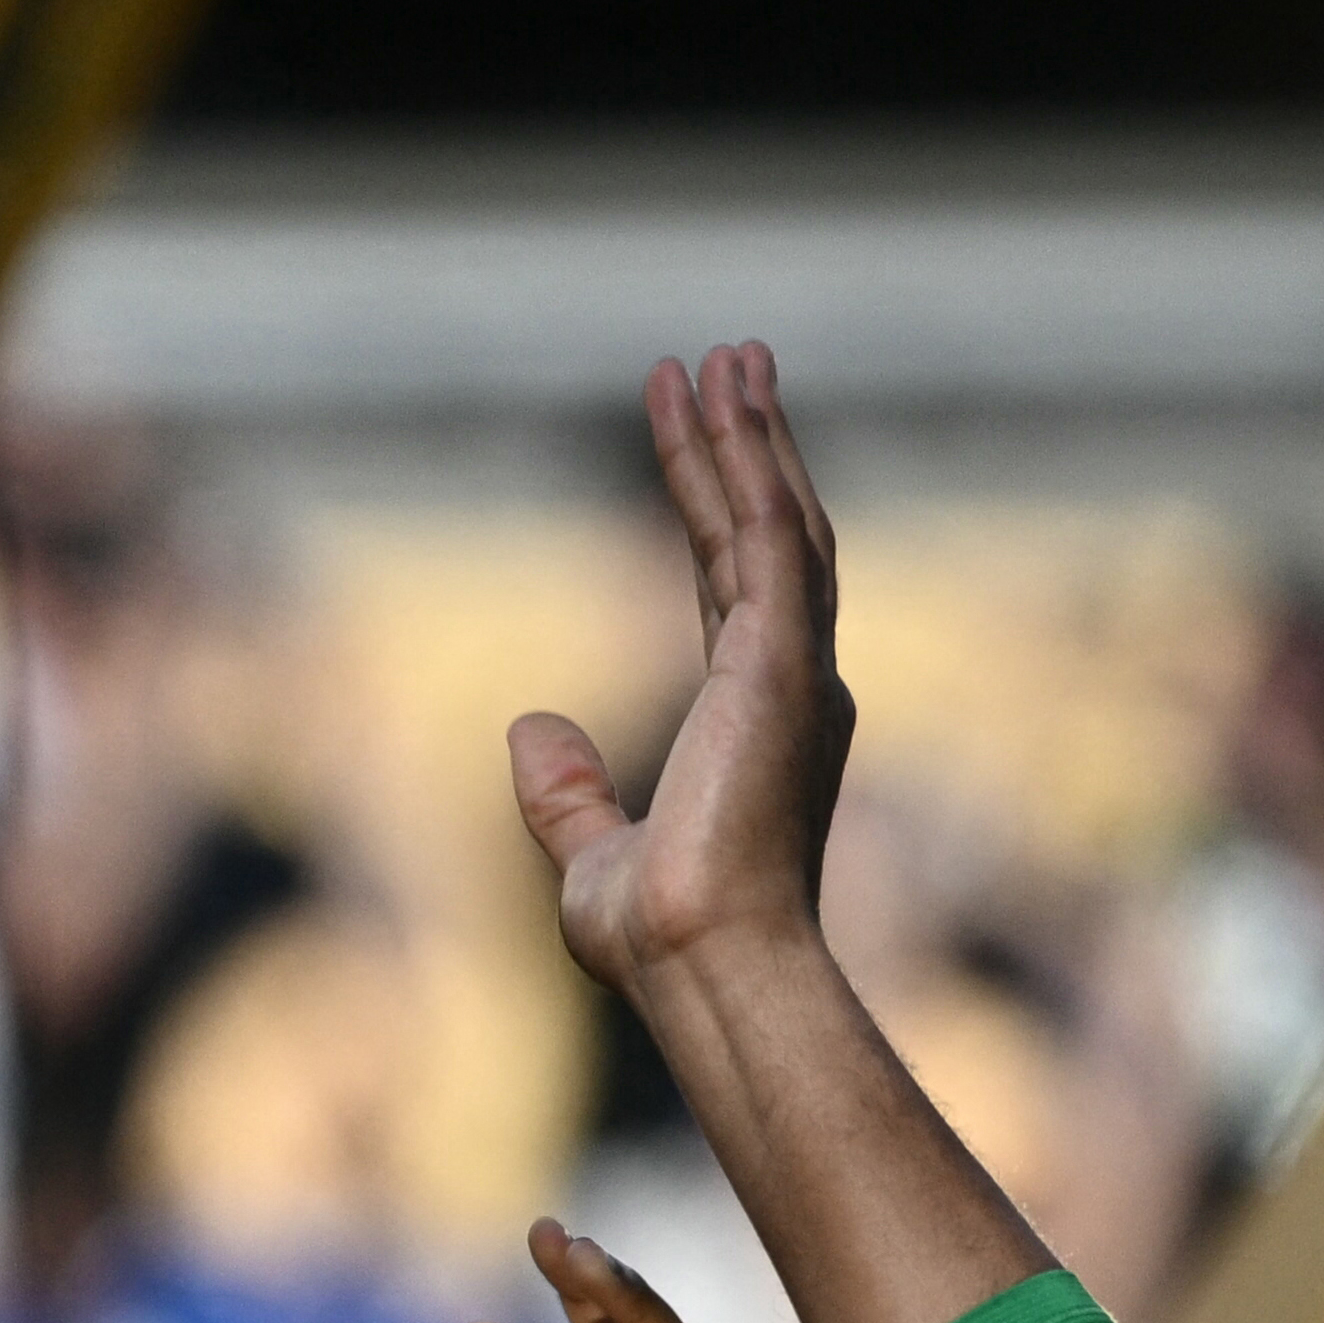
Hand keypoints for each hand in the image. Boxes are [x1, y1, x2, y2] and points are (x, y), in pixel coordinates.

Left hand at [509, 344, 851, 997]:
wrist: (701, 964)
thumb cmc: (660, 936)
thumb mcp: (593, 855)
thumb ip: (565, 790)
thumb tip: (528, 729)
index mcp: (758, 720)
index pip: (729, 586)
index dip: (712, 507)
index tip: (692, 437)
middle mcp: (793, 682)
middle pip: (768, 534)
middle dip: (749, 446)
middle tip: (728, 364)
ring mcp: (795, 667)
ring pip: (775, 518)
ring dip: (749, 434)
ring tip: (723, 359)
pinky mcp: (784, 661)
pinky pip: (766, 536)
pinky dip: (746, 464)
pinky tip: (722, 403)